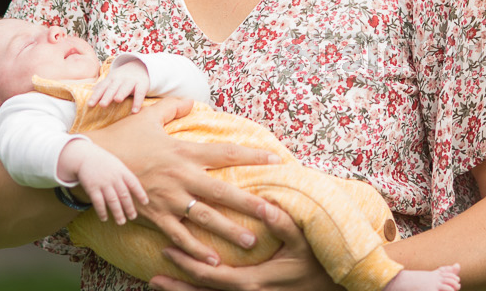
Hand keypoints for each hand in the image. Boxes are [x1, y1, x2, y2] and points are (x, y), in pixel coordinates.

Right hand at [66, 142, 148, 225]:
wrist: (85, 157)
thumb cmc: (104, 163)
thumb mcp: (117, 165)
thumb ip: (125, 177)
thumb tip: (135, 191)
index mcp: (122, 171)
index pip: (134, 183)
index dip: (140, 193)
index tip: (145, 202)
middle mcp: (113, 178)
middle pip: (124, 195)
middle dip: (129, 207)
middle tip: (132, 217)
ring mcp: (103, 183)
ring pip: (112, 201)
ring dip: (117, 212)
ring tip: (121, 222)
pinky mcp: (92, 188)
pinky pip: (98, 202)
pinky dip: (102, 211)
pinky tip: (104, 218)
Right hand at [86, 98, 282, 265]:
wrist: (92, 159)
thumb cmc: (122, 136)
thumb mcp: (149, 116)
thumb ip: (173, 108)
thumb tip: (192, 101)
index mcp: (183, 152)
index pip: (225, 152)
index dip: (252, 155)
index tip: (276, 159)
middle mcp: (180, 176)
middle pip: (222, 190)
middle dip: (249, 203)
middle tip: (273, 214)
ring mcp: (167, 198)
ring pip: (204, 217)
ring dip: (228, 231)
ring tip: (251, 242)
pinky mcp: (154, 215)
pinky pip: (178, 235)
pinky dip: (195, 250)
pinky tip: (213, 262)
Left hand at [88, 59, 150, 112]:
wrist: (139, 66)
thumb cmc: (122, 77)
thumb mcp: (111, 79)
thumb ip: (102, 86)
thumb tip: (89, 92)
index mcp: (111, 78)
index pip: (102, 88)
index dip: (96, 96)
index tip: (90, 105)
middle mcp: (120, 79)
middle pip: (113, 88)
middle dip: (107, 95)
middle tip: (102, 104)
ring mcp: (131, 81)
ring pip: (126, 88)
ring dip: (121, 93)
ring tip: (117, 100)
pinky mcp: (142, 84)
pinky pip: (140, 93)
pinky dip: (138, 102)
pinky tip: (135, 111)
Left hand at [151, 196, 340, 290]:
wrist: (332, 290)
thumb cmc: (317, 264)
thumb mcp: (303, 242)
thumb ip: (283, 223)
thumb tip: (264, 204)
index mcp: (253, 281)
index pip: (212, 275)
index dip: (188, 265)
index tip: (167, 252)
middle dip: (177, 284)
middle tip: (153, 275)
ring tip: (158, 285)